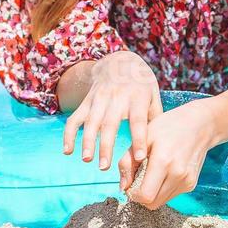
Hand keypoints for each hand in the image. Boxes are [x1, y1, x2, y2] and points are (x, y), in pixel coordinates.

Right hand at [62, 51, 160, 171]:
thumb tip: (159, 144)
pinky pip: (75, 118)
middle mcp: (117, 97)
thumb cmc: (141, 84)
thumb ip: (155, 117)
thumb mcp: (153, 94)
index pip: (138, 120)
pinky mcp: (86, 101)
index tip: (140, 158)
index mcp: (137, 97)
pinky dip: (69, 134)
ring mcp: (99, 98)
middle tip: (104, 167)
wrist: (119, 60)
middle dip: (106, 146)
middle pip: (110, 123)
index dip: (139, 138)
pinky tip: (67, 151)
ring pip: (91, 121)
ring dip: (87, 141)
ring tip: (87, 160)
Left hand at [120, 99, 219, 208]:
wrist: (200, 125)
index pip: (145, 196)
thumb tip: (123, 187)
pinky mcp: (191, 184)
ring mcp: (187, 181)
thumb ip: (128, 161)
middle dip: (140, 195)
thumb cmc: (168, 126)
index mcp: (164, 161)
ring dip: (151, 193)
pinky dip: (162, 189)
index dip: (133, 194)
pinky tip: (162, 172)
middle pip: (152, 203)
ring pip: (161, 202)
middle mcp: (178, 175)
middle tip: (137, 178)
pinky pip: (170, 195)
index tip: (130, 183)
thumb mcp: (144, 137)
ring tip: (150, 172)